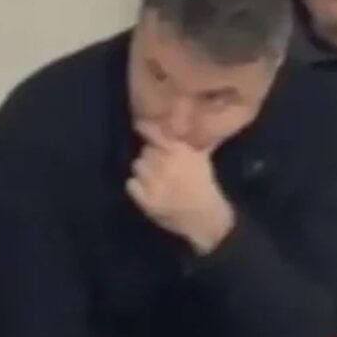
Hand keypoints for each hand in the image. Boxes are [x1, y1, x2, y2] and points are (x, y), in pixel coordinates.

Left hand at [126, 121, 234, 253]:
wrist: (206, 218)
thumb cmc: (203, 184)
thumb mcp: (201, 157)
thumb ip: (189, 139)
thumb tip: (188, 118)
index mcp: (179, 151)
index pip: (154, 133)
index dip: (145, 129)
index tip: (139, 126)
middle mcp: (165, 163)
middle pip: (145, 151)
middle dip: (151, 157)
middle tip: (162, 167)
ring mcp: (154, 182)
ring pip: (137, 166)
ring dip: (144, 172)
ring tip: (156, 180)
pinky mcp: (146, 200)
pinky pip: (130, 184)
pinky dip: (136, 187)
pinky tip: (149, 191)